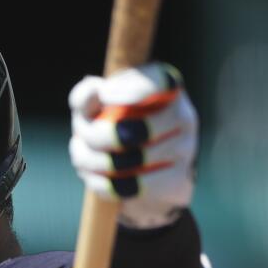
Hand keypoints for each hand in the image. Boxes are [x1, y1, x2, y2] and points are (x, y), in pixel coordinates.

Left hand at [68, 62, 198, 228]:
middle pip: (141, 127)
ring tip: (81, 160)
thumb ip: (86, 96)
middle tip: (82, 137)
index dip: (132, 88)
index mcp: (167, 90)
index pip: (160, 81)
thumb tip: (94, 89)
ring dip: (97, 162)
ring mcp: (186, 149)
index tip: (104, 95)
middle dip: (99, 135)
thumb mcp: (93, 110)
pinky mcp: (180, 180)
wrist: (137, 177)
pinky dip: (108, 186)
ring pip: (137, 159)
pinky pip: (139, 186)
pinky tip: (93, 179)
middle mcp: (184, 116)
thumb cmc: (110, 130)